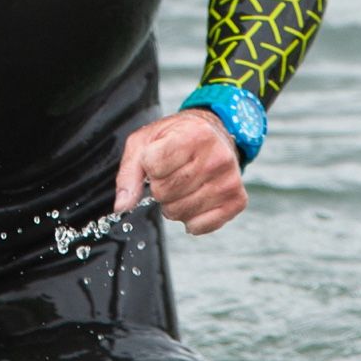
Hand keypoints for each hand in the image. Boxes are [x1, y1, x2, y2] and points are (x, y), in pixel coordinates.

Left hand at [114, 108, 246, 234]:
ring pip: (180, 212)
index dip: (149, 167)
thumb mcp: (145, 142)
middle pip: (166, 192)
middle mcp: (217, 158)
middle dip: (158, 188)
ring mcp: (230, 181)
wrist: (214, 135)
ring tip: (181, 186)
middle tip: (169, 174)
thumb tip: (122, 206)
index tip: (157, 158)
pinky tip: (194, 200)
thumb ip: (129, 172)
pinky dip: (189, 219)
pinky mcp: (237, 201)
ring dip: (172, 205)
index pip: (154, 166)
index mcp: (195, 135)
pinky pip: (200, 226)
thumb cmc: (174, 138)